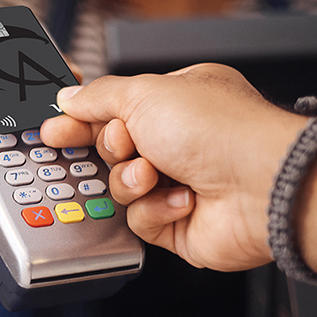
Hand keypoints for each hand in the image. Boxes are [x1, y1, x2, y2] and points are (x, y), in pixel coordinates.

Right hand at [40, 64, 306, 271]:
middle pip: (115, 149)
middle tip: (126, 143)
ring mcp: (182, 182)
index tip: (55, 128)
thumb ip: (99, 97)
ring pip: (123, 186)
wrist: (261, 185)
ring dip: (133, 179)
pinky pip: (142, 219)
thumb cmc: (218, 130)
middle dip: (114, 147)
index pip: (115, 109)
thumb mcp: (144, 93)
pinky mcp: (181, 223)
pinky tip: (183, 200)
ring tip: (155, 173)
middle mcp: (181, 141)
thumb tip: (68, 98)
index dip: (82, 119)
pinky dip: (157, 209)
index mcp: (177, 101)